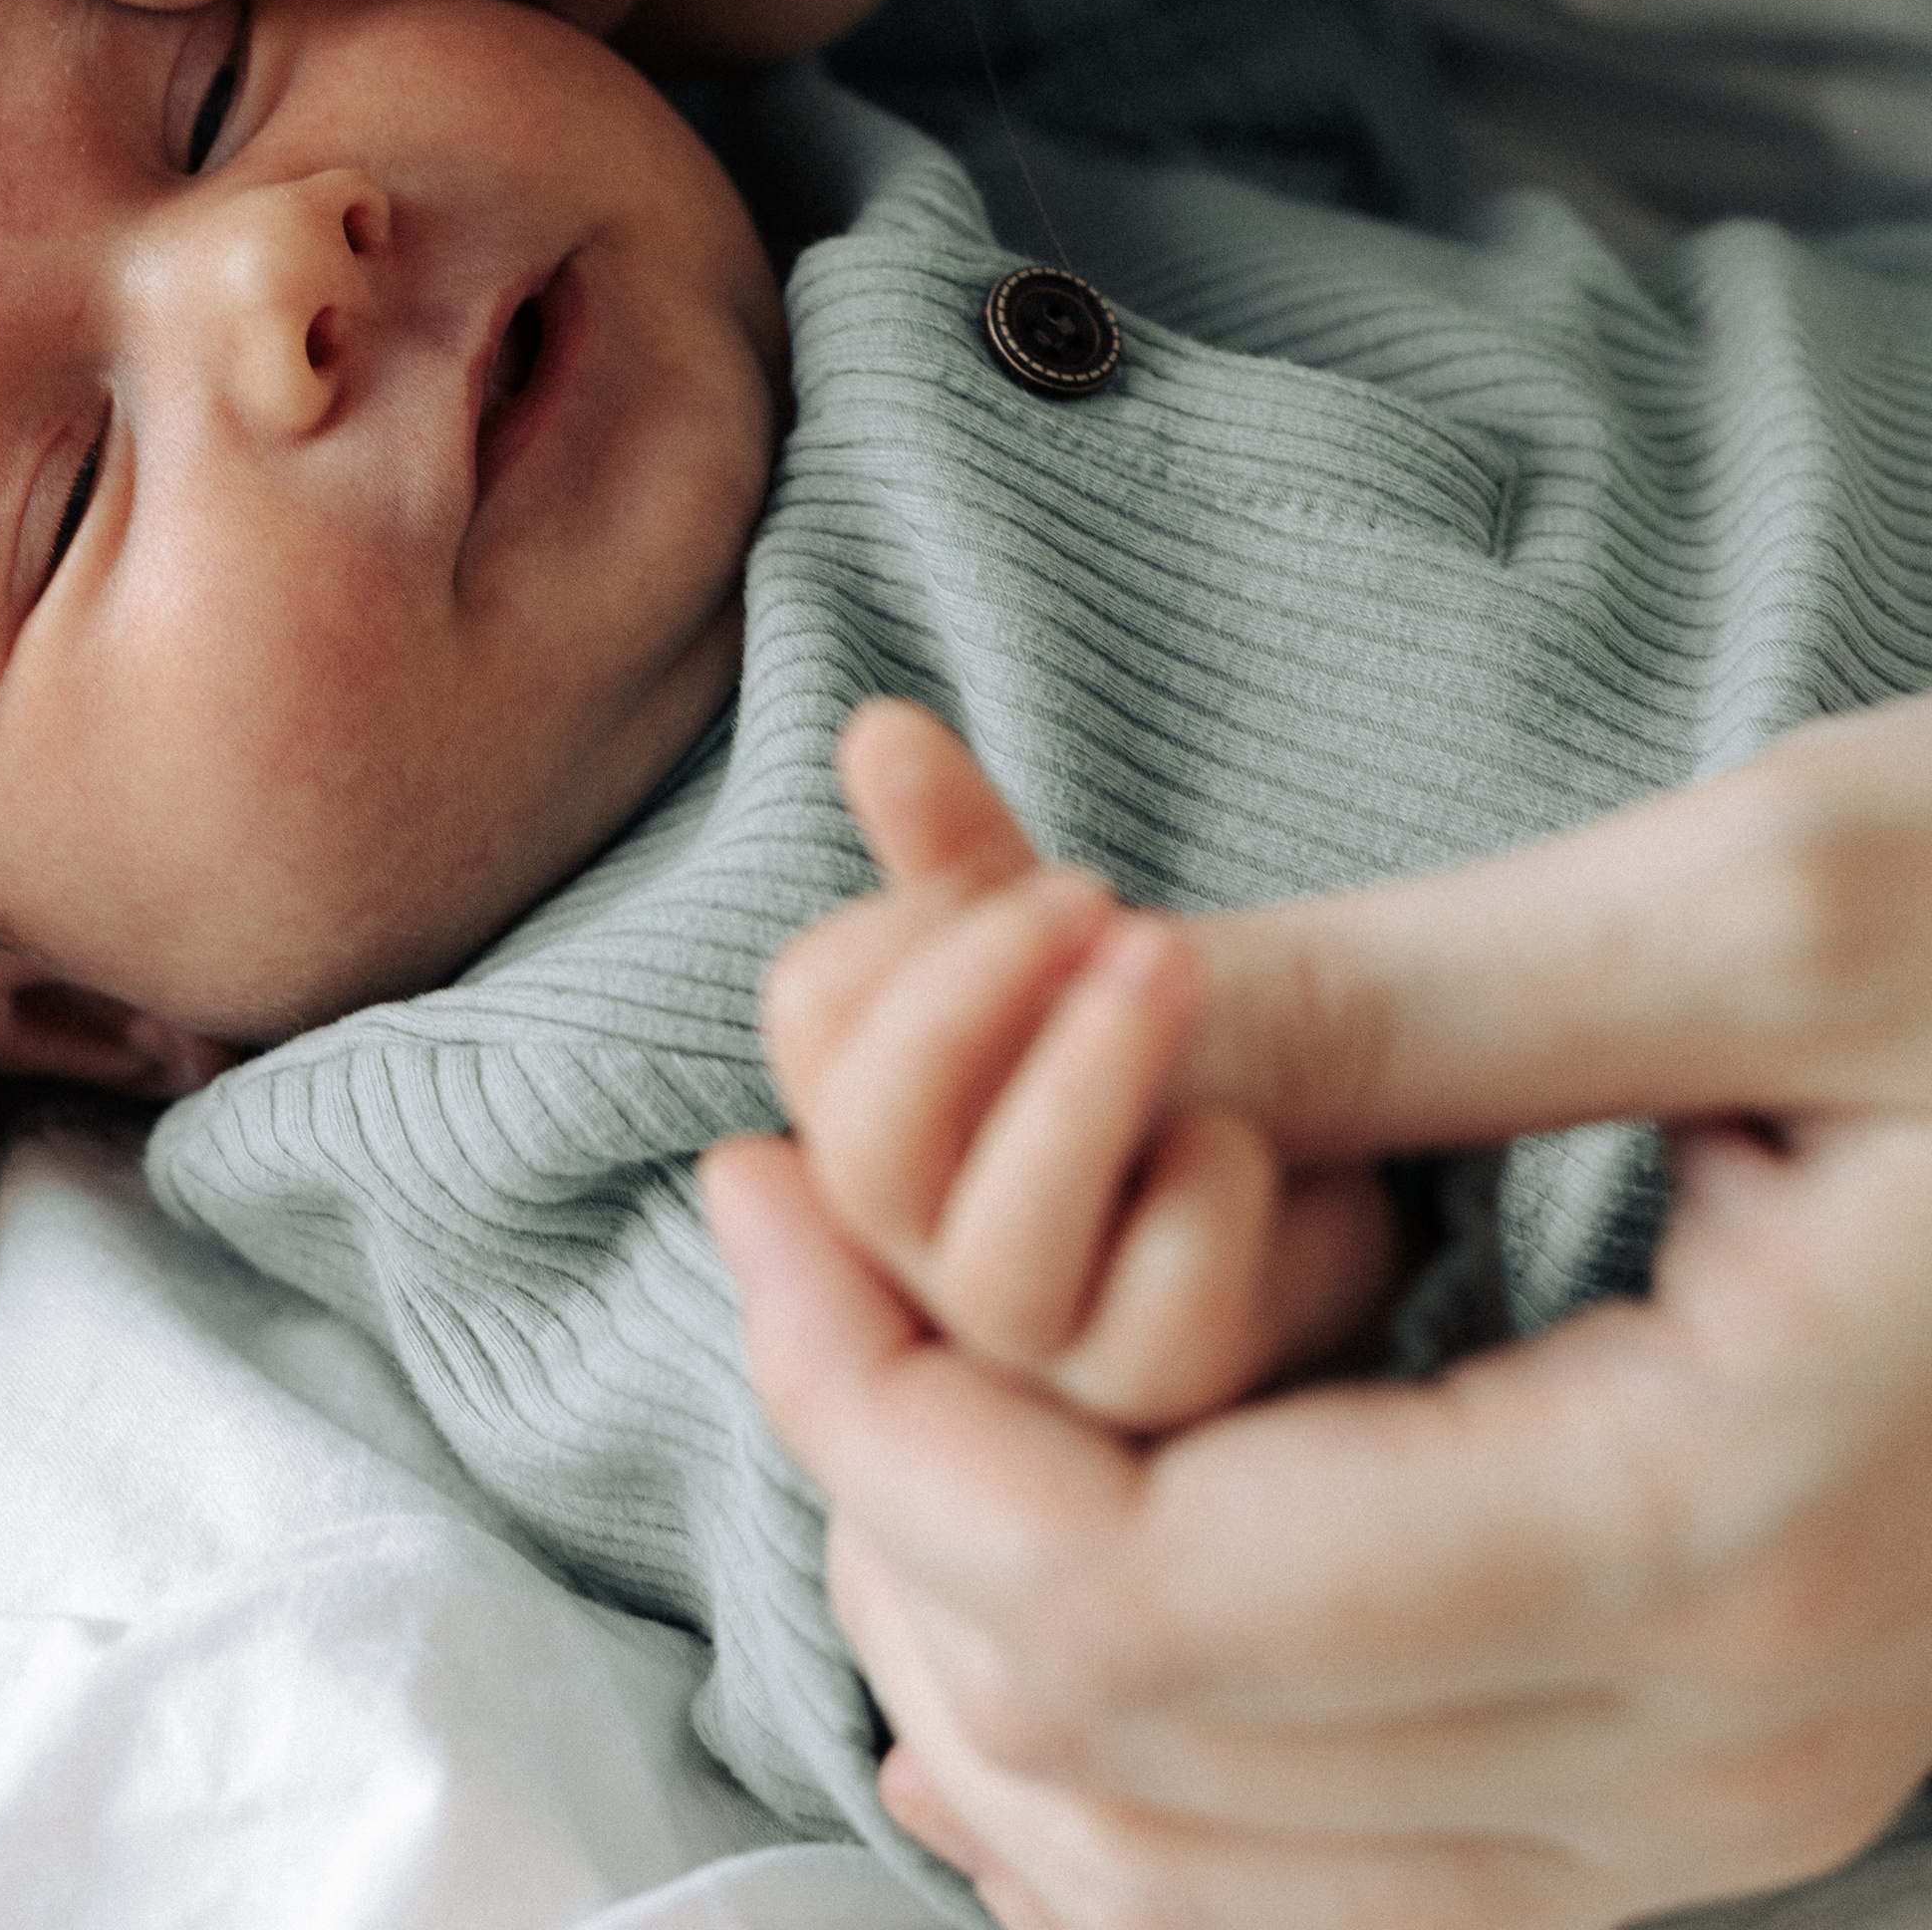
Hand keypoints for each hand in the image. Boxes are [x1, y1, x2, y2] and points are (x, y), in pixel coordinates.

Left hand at [706, 703, 1931, 1928]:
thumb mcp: (1767, 905)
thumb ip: (1386, 1002)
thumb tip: (1059, 1010)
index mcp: (1718, 1533)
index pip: (1126, 1598)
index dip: (874, 1400)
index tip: (755, 1168)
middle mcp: (1719, 1758)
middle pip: (1120, 1753)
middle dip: (883, 1485)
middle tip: (788, 1215)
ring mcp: (1732, 1810)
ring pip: (1201, 1881)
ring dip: (976, 1627)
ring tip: (868, 1352)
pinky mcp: (1722, 1777)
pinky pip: (1331, 1885)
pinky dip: (1125, 1760)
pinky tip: (1011, 1599)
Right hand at [764, 702, 1392, 1427]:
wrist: (1307, 1190)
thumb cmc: (1152, 1064)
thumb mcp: (1059, 947)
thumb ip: (964, 855)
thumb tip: (880, 729)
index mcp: (882, 1124)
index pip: (815, 1019)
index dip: (908, 935)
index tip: (1035, 874)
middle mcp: (933, 1247)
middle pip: (871, 1150)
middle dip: (970, 1001)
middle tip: (1098, 892)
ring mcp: (1047, 1341)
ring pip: (999, 1266)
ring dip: (1086, 1086)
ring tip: (1181, 958)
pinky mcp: (1176, 1394)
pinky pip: (1162, 1321)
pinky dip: (1206, 1198)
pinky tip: (1254, 1133)